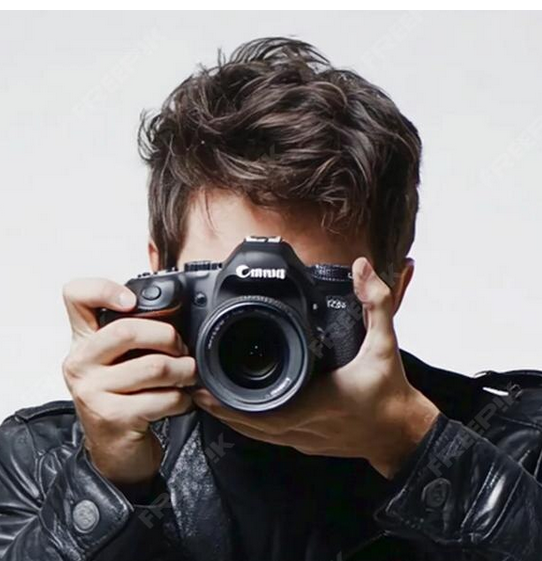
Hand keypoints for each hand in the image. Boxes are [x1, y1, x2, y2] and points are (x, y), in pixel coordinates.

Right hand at [62, 278, 195, 486]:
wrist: (115, 451)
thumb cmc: (124, 398)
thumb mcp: (120, 361)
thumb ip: (134, 334)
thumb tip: (177, 311)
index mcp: (83, 342)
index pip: (76, 297)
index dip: (103, 288)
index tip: (132, 301)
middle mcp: (80, 364)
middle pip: (127, 329)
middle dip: (169, 337)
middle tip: (181, 350)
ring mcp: (93, 392)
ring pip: (154, 366)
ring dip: (184, 371)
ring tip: (187, 375)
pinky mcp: (113, 418)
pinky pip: (163, 398)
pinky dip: (182, 399)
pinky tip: (180, 401)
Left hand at [192, 257, 439, 478]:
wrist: (400, 433)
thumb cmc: (390, 393)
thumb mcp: (385, 343)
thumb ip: (375, 302)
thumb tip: (362, 269)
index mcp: (316, 402)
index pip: (263, 408)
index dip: (228, 401)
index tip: (205, 383)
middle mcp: (304, 425)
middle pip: (247, 425)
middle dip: (217, 407)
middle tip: (193, 385)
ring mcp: (302, 438)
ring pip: (254, 435)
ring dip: (228, 418)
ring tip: (205, 397)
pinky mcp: (305, 443)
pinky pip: (267, 438)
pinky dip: (247, 426)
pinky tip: (236, 413)